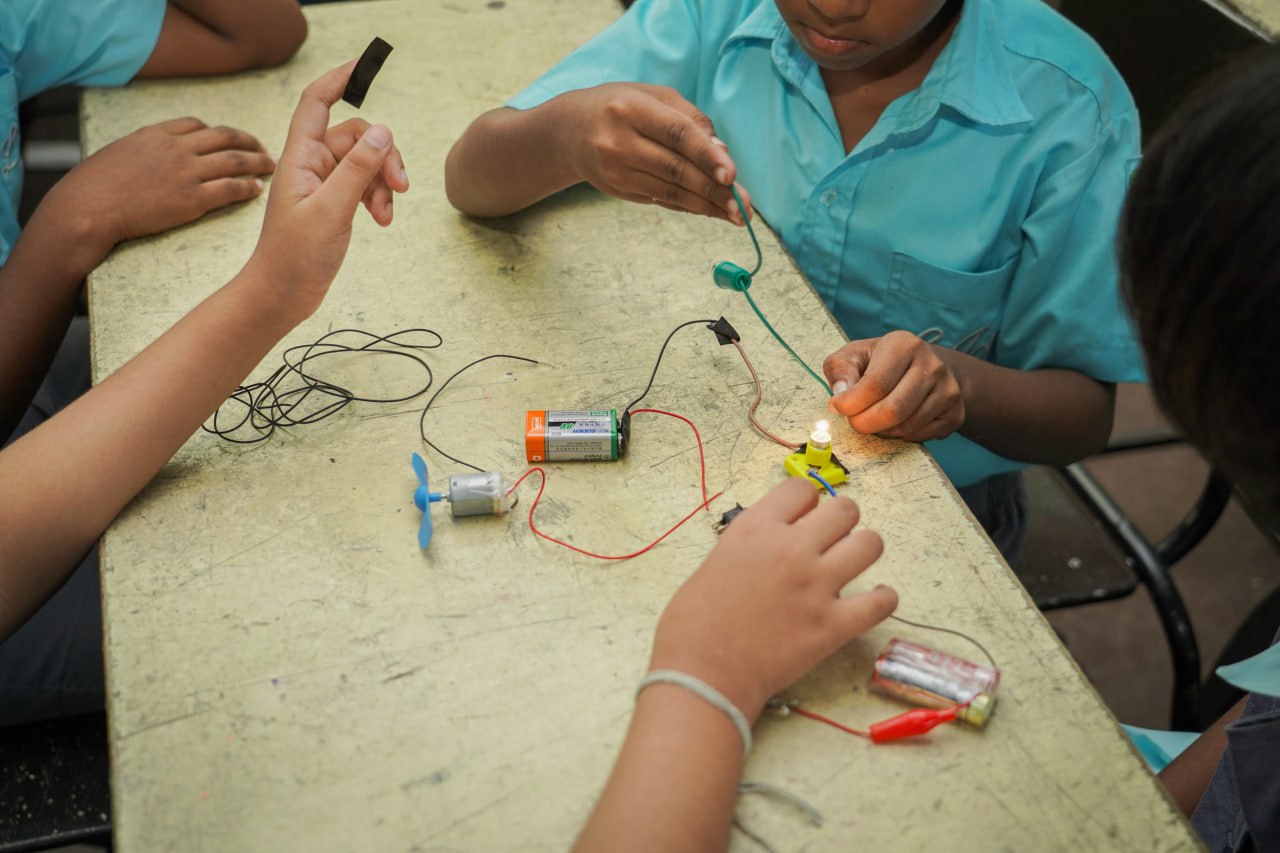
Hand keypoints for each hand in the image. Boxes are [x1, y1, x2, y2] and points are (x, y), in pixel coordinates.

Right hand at [45, 116, 275, 263]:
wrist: (90, 207)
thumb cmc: (96, 186)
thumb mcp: (120, 153)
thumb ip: (145, 149)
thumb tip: (155, 155)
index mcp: (157, 134)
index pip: (197, 125)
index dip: (218, 132)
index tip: (230, 139)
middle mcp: (176, 148)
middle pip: (225, 137)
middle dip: (249, 141)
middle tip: (264, 148)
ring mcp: (186, 172)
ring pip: (235, 161)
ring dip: (258, 162)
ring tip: (271, 166)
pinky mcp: (192, 199)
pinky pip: (231, 189)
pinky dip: (248, 187)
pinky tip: (258, 190)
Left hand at [246, 60, 409, 324]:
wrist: (282, 295)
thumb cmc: (294, 256)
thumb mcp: (332, 210)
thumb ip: (358, 169)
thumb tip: (382, 131)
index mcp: (299, 158)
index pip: (317, 102)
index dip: (339, 79)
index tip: (364, 64)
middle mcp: (310, 164)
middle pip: (356, 136)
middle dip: (383, 156)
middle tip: (400, 187)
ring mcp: (323, 183)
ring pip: (365, 161)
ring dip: (383, 182)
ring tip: (388, 213)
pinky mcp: (333, 202)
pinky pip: (364, 184)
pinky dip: (378, 197)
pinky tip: (382, 220)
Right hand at [555, 83, 752, 223]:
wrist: (569, 131)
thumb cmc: (621, 106)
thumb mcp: (653, 96)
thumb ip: (690, 119)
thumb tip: (722, 154)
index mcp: (631, 108)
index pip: (676, 133)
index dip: (707, 155)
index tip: (731, 175)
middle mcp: (619, 141)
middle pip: (676, 169)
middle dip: (714, 190)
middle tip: (743, 206)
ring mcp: (616, 170)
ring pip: (670, 191)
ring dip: (706, 205)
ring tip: (735, 215)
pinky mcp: (618, 189)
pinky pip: (661, 199)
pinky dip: (689, 205)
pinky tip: (710, 210)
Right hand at [649, 478, 896, 720]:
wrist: (702, 674)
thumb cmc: (692, 623)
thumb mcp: (715, 561)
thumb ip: (749, 545)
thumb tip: (770, 546)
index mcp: (756, 529)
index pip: (801, 489)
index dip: (805, 503)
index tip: (803, 519)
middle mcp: (791, 549)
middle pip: (845, 510)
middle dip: (841, 521)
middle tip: (831, 540)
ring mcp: (817, 586)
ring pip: (870, 544)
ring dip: (864, 551)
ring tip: (852, 564)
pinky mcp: (833, 625)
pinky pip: (881, 602)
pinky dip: (882, 600)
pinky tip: (871, 601)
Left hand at [825, 330, 965, 441]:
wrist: (924, 367)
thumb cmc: (882, 362)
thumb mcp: (855, 355)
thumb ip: (840, 370)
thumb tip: (840, 393)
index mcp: (905, 345)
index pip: (876, 384)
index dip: (851, 403)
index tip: (837, 407)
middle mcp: (932, 365)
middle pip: (893, 410)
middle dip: (864, 423)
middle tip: (853, 422)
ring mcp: (948, 389)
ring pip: (905, 427)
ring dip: (881, 430)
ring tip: (873, 418)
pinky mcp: (955, 413)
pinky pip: (920, 436)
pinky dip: (900, 436)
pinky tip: (894, 422)